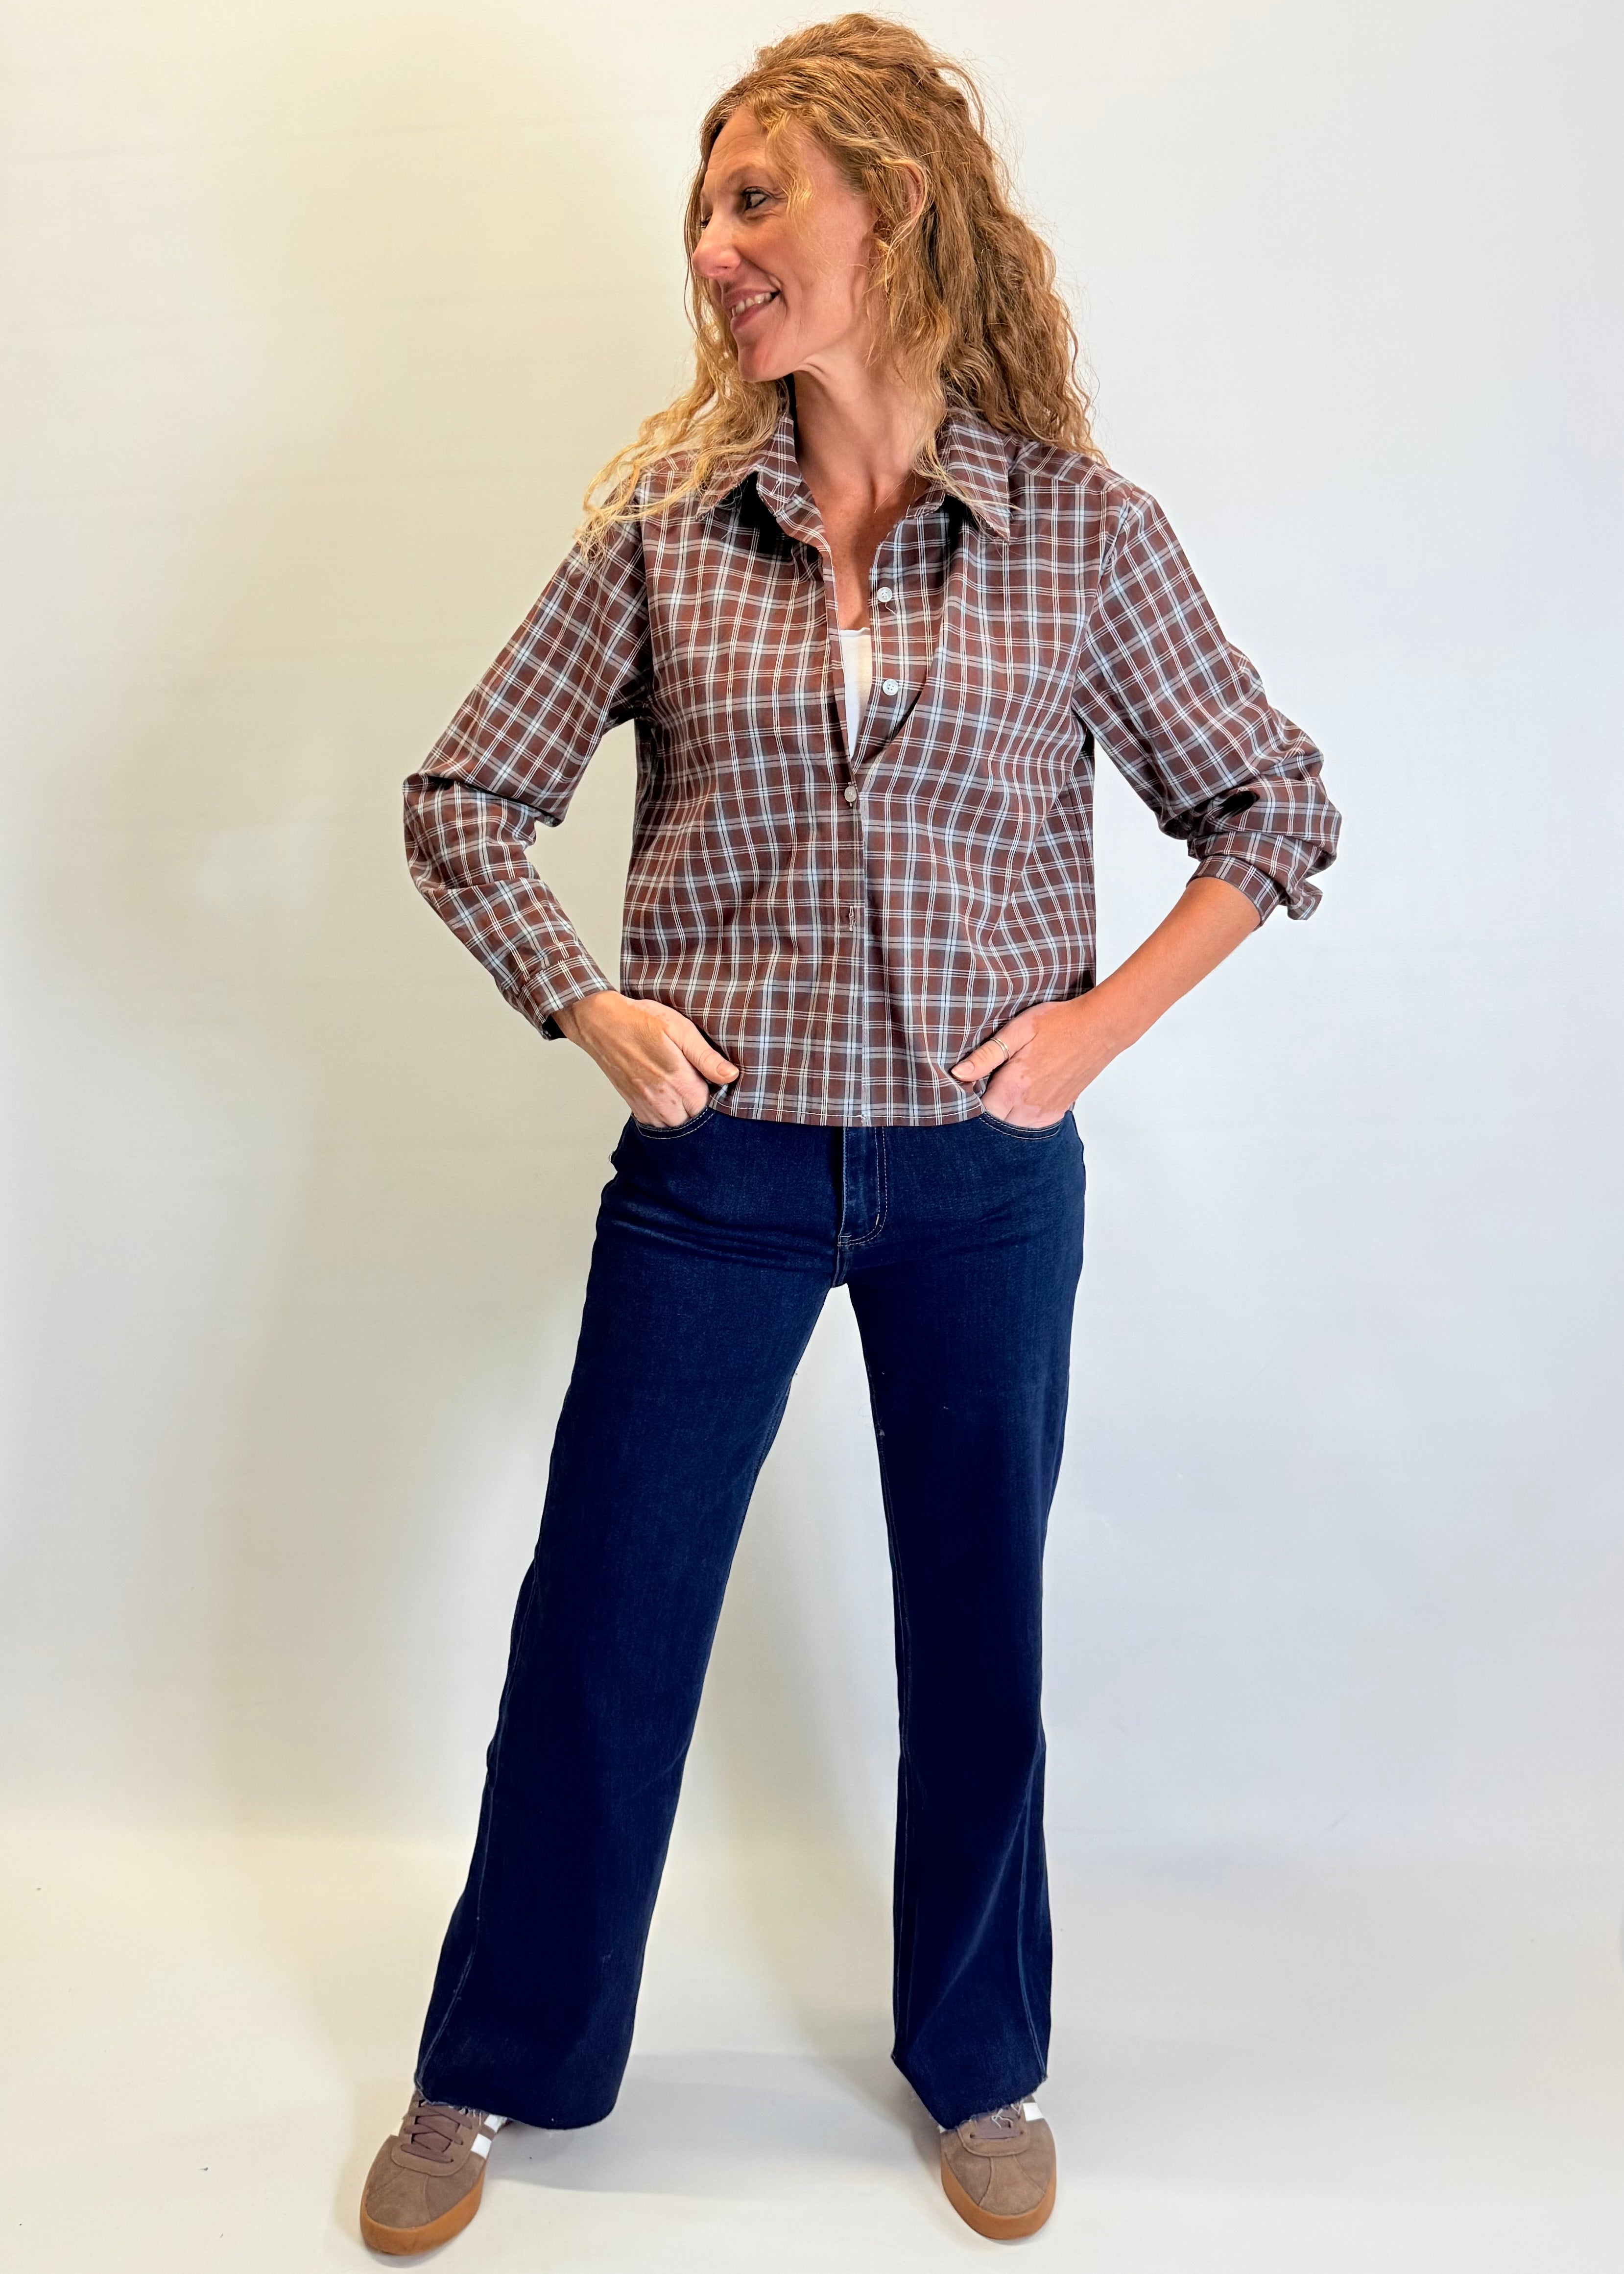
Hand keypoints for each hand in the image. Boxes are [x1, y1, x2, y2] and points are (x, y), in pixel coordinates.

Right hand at [555, 990, 739, 1125]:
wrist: (600, 1023)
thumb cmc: (640, 1020)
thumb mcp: (680, 1029)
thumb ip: (706, 1056)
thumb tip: (731, 1075)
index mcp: (678, 1081)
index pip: (709, 1106)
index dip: (714, 1093)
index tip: (710, 1078)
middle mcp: (661, 1099)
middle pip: (692, 1119)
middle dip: (698, 1105)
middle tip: (695, 1081)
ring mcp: (645, 1104)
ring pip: (674, 1124)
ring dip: (681, 1111)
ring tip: (680, 1087)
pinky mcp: (633, 1104)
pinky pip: (655, 1123)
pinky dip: (664, 1114)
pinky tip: (666, 1094)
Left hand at [951, 996, 1123, 1125]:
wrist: (1099, 1028)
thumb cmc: (1058, 1023)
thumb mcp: (1018, 1030)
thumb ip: (987, 1055)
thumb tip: (958, 1073)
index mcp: (1014, 1087)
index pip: (978, 1113)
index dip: (966, 1103)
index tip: (964, 1088)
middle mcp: (1028, 1107)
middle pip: (993, 1123)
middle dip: (984, 1109)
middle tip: (984, 1084)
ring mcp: (1044, 1112)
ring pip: (1011, 1125)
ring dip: (1003, 1112)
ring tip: (1003, 1086)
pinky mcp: (1057, 1112)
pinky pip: (1030, 1123)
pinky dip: (1021, 1114)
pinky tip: (1022, 1094)